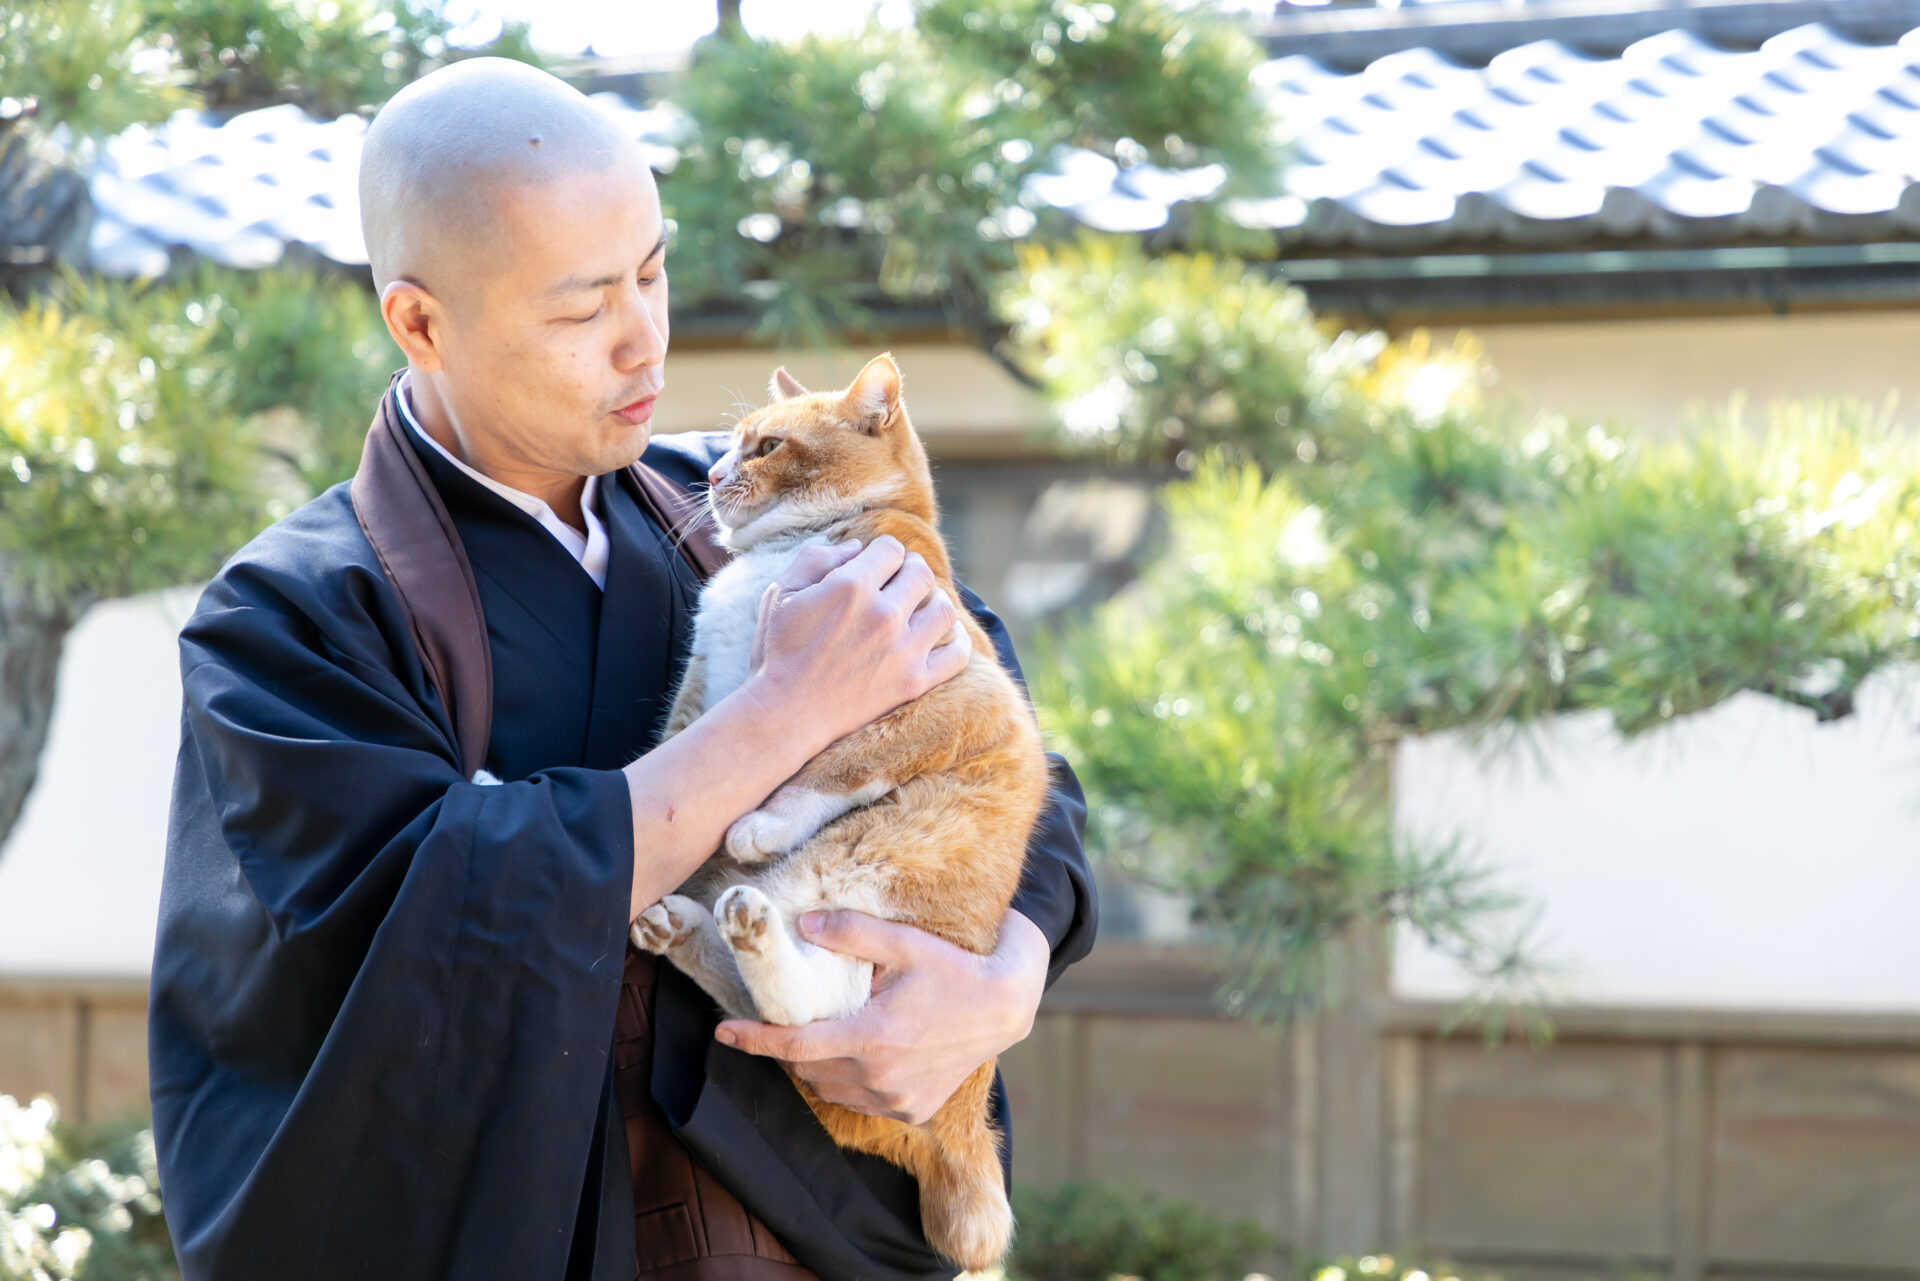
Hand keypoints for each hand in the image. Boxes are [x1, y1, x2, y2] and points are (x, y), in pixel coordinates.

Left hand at [714, 908, 1049, 1124]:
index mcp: (873, 1036)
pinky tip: (853, 1055)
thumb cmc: (954, 970)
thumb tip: (803, 923)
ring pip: (830, 1089)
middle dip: (787, 1047)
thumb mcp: (904, 943)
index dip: (755, 1040)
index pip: (796, 1045)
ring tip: (819, 1034)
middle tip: (779, 1020)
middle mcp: (880, 1076)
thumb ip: (852, 932)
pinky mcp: (910, 1111)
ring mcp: (895, 1100)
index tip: (723, 1032)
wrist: (1003, 1009)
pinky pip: (858, 1101)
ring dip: (815, 1065)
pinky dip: (845, 1081)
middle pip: (808, 1069)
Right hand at [745, 535, 969, 746]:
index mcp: (851, 586)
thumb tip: (856, 547)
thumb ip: (815, 559)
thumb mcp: (781, 593)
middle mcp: (883, 614)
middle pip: (921, 572)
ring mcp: (904, 650)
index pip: (891, 549)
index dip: (881, 553)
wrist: (786, 714)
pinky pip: (958, 654)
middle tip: (896, 584)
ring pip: (944, 608)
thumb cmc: (779, 651)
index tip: (873, 567)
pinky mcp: (914, 681)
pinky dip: (958, 640)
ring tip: (918, 608)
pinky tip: (945, 636)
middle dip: (908, 571)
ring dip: (933, 601)